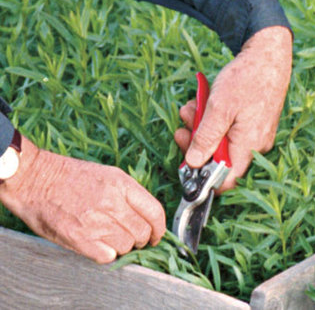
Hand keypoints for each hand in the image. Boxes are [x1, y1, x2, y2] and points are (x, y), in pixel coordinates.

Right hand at [0, 136, 165, 263]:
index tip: (157, 234)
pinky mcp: (79, 239)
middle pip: (143, 232)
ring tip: (114, 238)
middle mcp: (112, 203)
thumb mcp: (109, 174)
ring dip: (124, 246)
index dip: (160, 227)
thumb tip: (147, 215)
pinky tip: (100, 244)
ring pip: (126, 246)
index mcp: (121, 184)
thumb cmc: (72, 176)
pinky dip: (107, 254)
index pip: (154, 211)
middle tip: (135, 238)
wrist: (37, 179)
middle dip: (143, 238)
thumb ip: (129, 194)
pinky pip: (107, 256)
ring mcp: (96, 222)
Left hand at [175, 25, 292, 191]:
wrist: (268, 55)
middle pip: (220, 159)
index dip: (204, 177)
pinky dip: (216, 120)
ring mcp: (256, 133)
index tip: (186, 163)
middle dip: (197, 143)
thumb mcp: (219, 107)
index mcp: (248, 145)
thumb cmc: (247, 79)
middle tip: (183, 125)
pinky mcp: (254, 122)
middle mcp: (255, 145)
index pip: (226, 180)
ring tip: (192, 108)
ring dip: (203, 128)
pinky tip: (206, 104)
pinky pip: (231, 129)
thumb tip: (194, 163)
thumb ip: (206, 138)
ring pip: (223, 142)